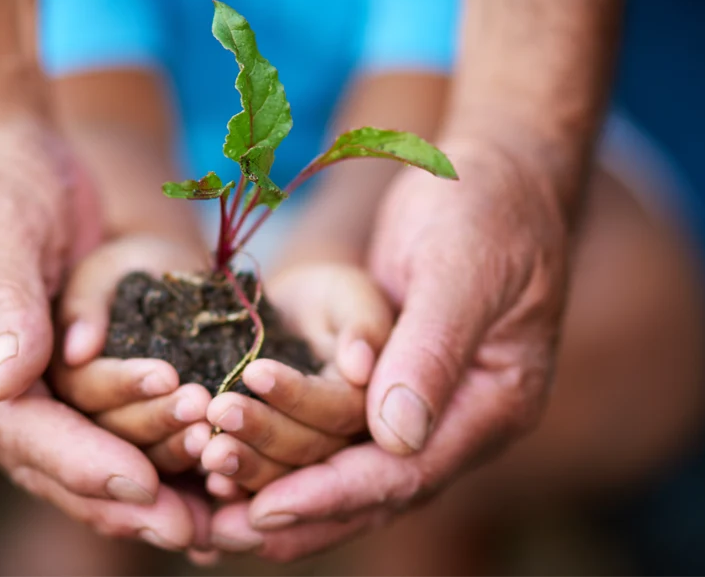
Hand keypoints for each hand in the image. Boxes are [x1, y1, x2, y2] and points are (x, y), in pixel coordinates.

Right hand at [0, 115, 201, 549]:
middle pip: (49, 460)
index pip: (13, 426)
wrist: (2, 143)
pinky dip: (150, 449)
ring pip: (81, 453)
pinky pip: (105, 423)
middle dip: (119, 497)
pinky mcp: (59, 369)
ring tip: (209, 519)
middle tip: (189, 532)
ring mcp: (19, 381)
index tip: (139, 487)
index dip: (76, 460)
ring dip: (144, 487)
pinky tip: (202, 473)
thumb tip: (1, 386)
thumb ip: (0, 300)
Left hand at [210, 140, 571, 559]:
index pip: (408, 471)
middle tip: (219, 534)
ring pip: (348, 472)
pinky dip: (286, 455)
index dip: (335, 493)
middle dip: (297, 513)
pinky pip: (334, 435)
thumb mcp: (463, 268)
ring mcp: (426, 406)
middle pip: (373, 491)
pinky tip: (232, 470)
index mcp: (493, 402)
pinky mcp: (390, 386)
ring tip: (212, 515)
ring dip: (281, 491)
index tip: (268, 508)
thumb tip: (395, 437)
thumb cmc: (485, 205)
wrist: (493, 171)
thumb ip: (432, 349)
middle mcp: (460, 421)